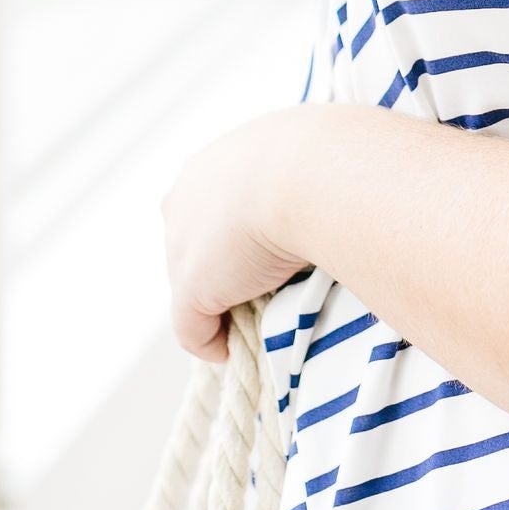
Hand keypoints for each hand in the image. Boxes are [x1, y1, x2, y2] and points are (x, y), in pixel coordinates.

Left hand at [160, 111, 310, 361]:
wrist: (312, 174)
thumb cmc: (325, 160)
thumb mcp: (310, 160)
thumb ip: (300, 181)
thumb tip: (324, 199)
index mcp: (211, 164)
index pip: (210, 207)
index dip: (232, 233)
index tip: (262, 251)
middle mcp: (186, 198)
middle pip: (195, 247)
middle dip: (223, 268)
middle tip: (265, 287)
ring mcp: (183, 245)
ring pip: (194, 286)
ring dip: (222, 303)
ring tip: (260, 317)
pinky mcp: (191, 287)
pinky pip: (193, 329)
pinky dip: (212, 343)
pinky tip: (233, 349)